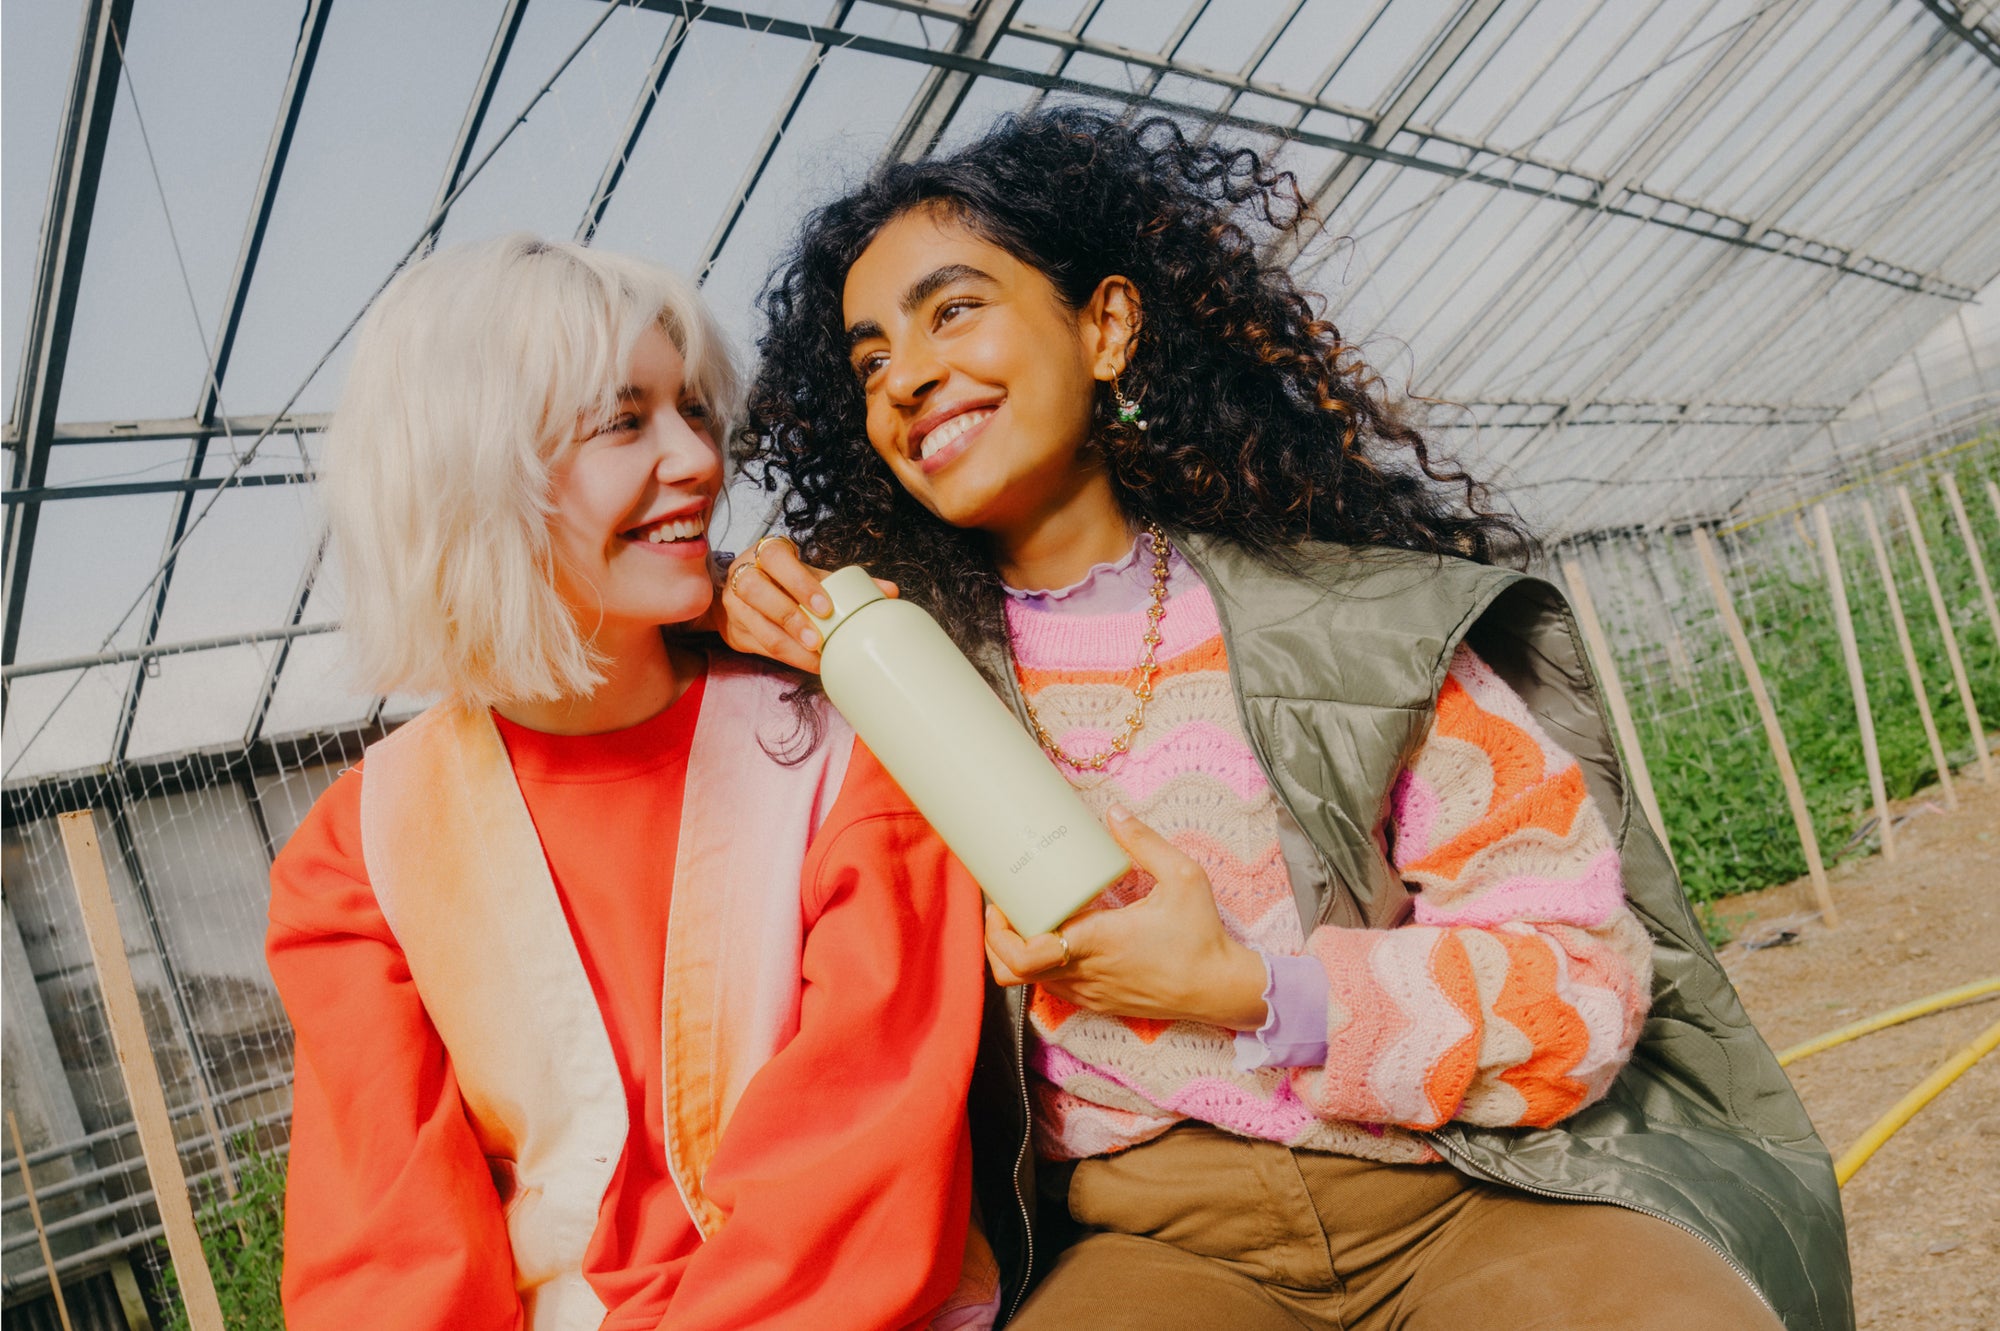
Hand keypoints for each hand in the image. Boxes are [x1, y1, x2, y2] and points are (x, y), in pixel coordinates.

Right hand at [709, 536, 896, 672]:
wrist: (744, 596)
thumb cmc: (784, 582)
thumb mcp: (809, 575)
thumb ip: (845, 582)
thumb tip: (889, 592)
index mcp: (765, 554)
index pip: (777, 559)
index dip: (800, 583)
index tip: (826, 607)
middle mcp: (743, 576)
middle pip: (757, 591)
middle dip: (791, 618)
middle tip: (818, 640)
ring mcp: (734, 604)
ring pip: (757, 624)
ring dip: (789, 645)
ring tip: (816, 658)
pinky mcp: (734, 630)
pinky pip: (759, 645)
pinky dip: (786, 656)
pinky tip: (807, 663)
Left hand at [984, 805, 1268, 1028]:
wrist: (1220, 989)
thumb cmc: (1202, 936)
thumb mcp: (1184, 878)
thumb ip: (1147, 843)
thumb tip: (1116, 812)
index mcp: (1096, 943)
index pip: (1023, 955)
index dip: (998, 932)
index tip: (1002, 903)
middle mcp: (1084, 974)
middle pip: (1011, 972)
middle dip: (996, 940)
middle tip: (1004, 907)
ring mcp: (1088, 993)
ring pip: (1027, 984)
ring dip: (1017, 953)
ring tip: (1028, 917)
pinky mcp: (1096, 1002)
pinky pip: (1052, 987)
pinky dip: (1041, 966)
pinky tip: (1056, 937)